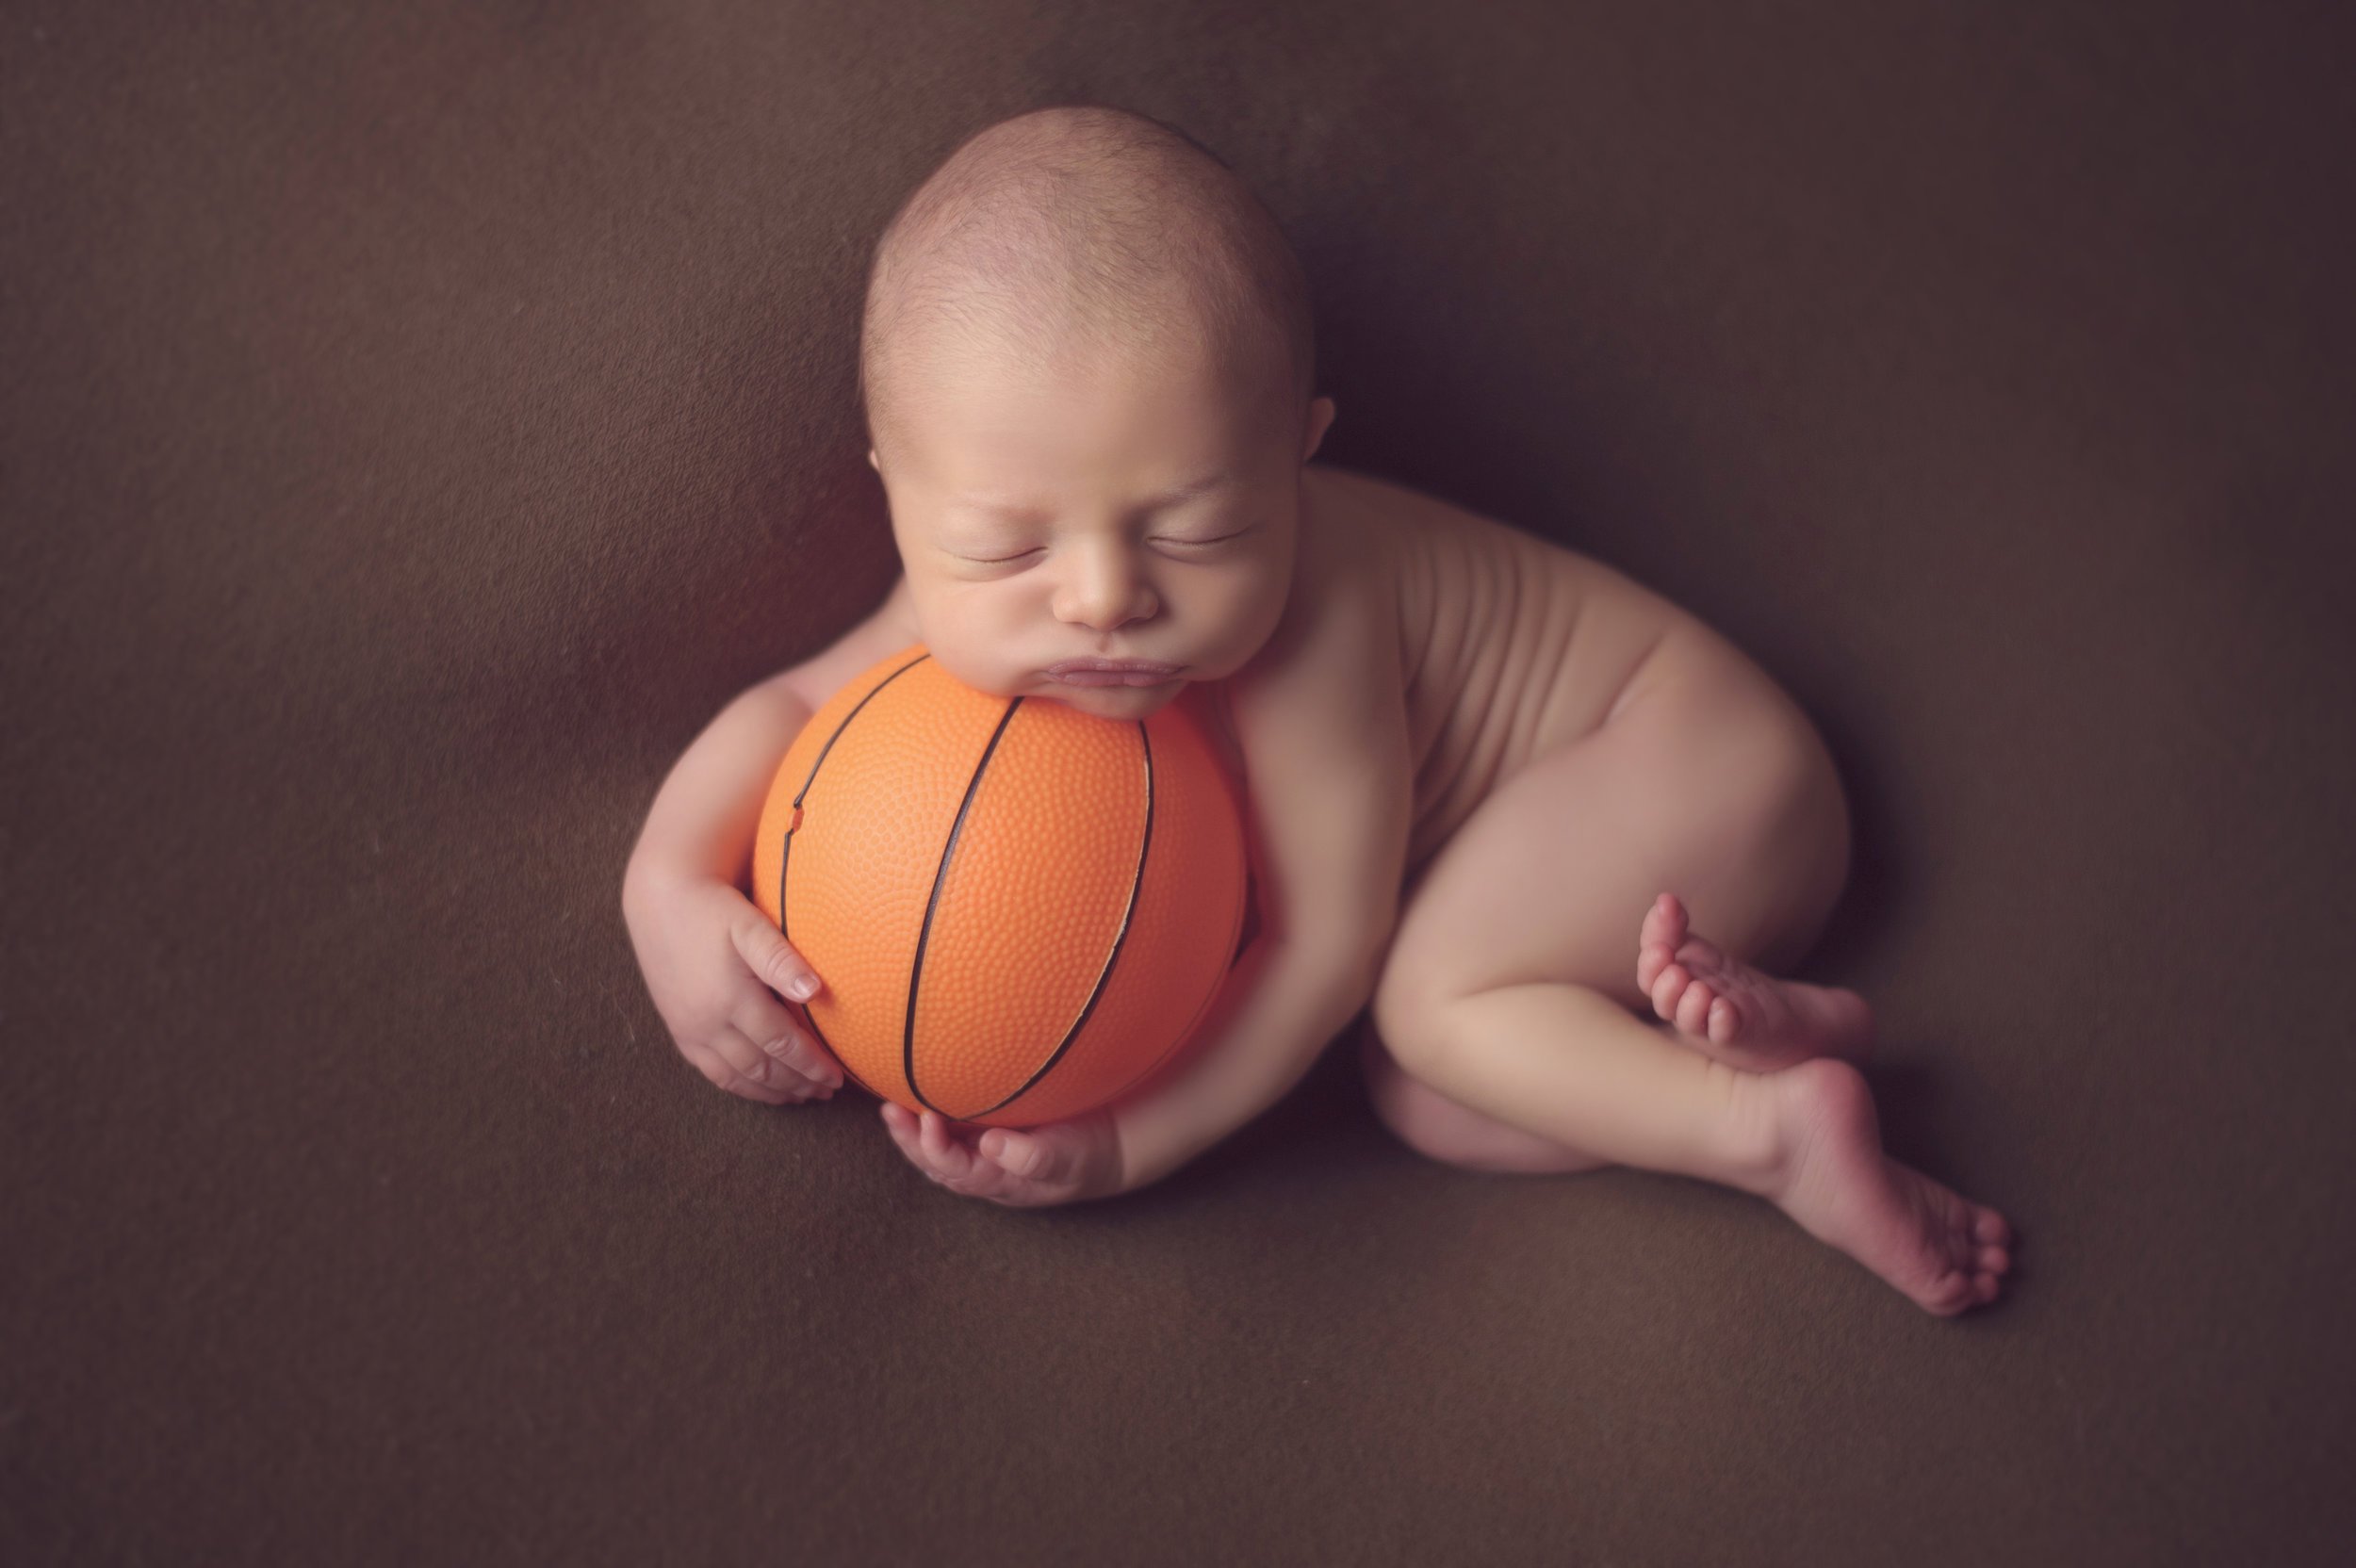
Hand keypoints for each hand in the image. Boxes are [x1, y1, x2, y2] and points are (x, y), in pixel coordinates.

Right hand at [621, 869, 843, 1103]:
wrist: (661, 900)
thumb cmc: (713, 909)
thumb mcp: (749, 925)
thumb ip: (781, 959)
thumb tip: (815, 991)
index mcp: (730, 999)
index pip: (781, 1044)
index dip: (812, 1064)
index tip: (837, 1076)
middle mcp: (707, 1022)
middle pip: (762, 1068)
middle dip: (798, 1084)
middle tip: (827, 1091)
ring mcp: (689, 1030)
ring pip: (736, 1077)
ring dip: (773, 1091)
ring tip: (802, 1095)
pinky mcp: (679, 1031)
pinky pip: (712, 1072)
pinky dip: (741, 1086)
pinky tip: (761, 1085)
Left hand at [880, 1104, 1121, 1206]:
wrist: (1110, 1145)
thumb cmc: (1089, 1154)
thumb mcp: (1069, 1158)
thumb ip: (1033, 1157)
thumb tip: (990, 1145)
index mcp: (999, 1181)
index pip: (956, 1169)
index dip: (935, 1147)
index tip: (927, 1117)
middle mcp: (985, 1169)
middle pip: (935, 1163)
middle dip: (909, 1140)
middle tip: (890, 1110)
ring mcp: (986, 1151)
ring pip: (938, 1147)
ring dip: (912, 1130)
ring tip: (891, 1105)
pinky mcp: (991, 1128)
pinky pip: (953, 1128)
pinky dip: (933, 1115)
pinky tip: (920, 1093)